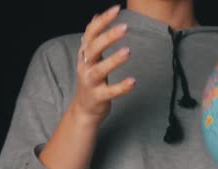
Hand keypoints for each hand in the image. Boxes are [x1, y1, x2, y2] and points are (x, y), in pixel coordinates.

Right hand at [72, 4, 135, 122]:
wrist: (84, 109)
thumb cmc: (91, 80)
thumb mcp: (89, 58)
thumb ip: (93, 39)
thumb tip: (96, 16)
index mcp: (85, 55)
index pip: (91, 33)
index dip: (103, 21)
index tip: (116, 9)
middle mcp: (85, 66)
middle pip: (93, 48)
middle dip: (108, 37)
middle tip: (125, 27)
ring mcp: (90, 82)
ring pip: (99, 70)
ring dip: (113, 60)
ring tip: (128, 51)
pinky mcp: (98, 97)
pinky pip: (110, 92)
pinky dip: (121, 87)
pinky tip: (133, 81)